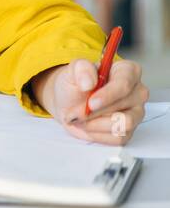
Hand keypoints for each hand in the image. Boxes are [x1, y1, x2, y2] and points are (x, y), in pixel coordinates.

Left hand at [28, 58, 148, 145]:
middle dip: (95, 112)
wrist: (69, 102)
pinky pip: (117, 138)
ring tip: (80, 118)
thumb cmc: (76, 84)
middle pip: (123, 106)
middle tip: (75, 112)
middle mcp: (137, 92)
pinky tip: (88, 125)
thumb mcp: (73, 69)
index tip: (91, 103)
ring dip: (96, 124)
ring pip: (123, 124)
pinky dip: (97, 134)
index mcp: (128, 71)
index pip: (125, 84)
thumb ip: (81, 69)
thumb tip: (88, 82)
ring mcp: (136, 113)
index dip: (108, 95)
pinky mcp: (129, 131)